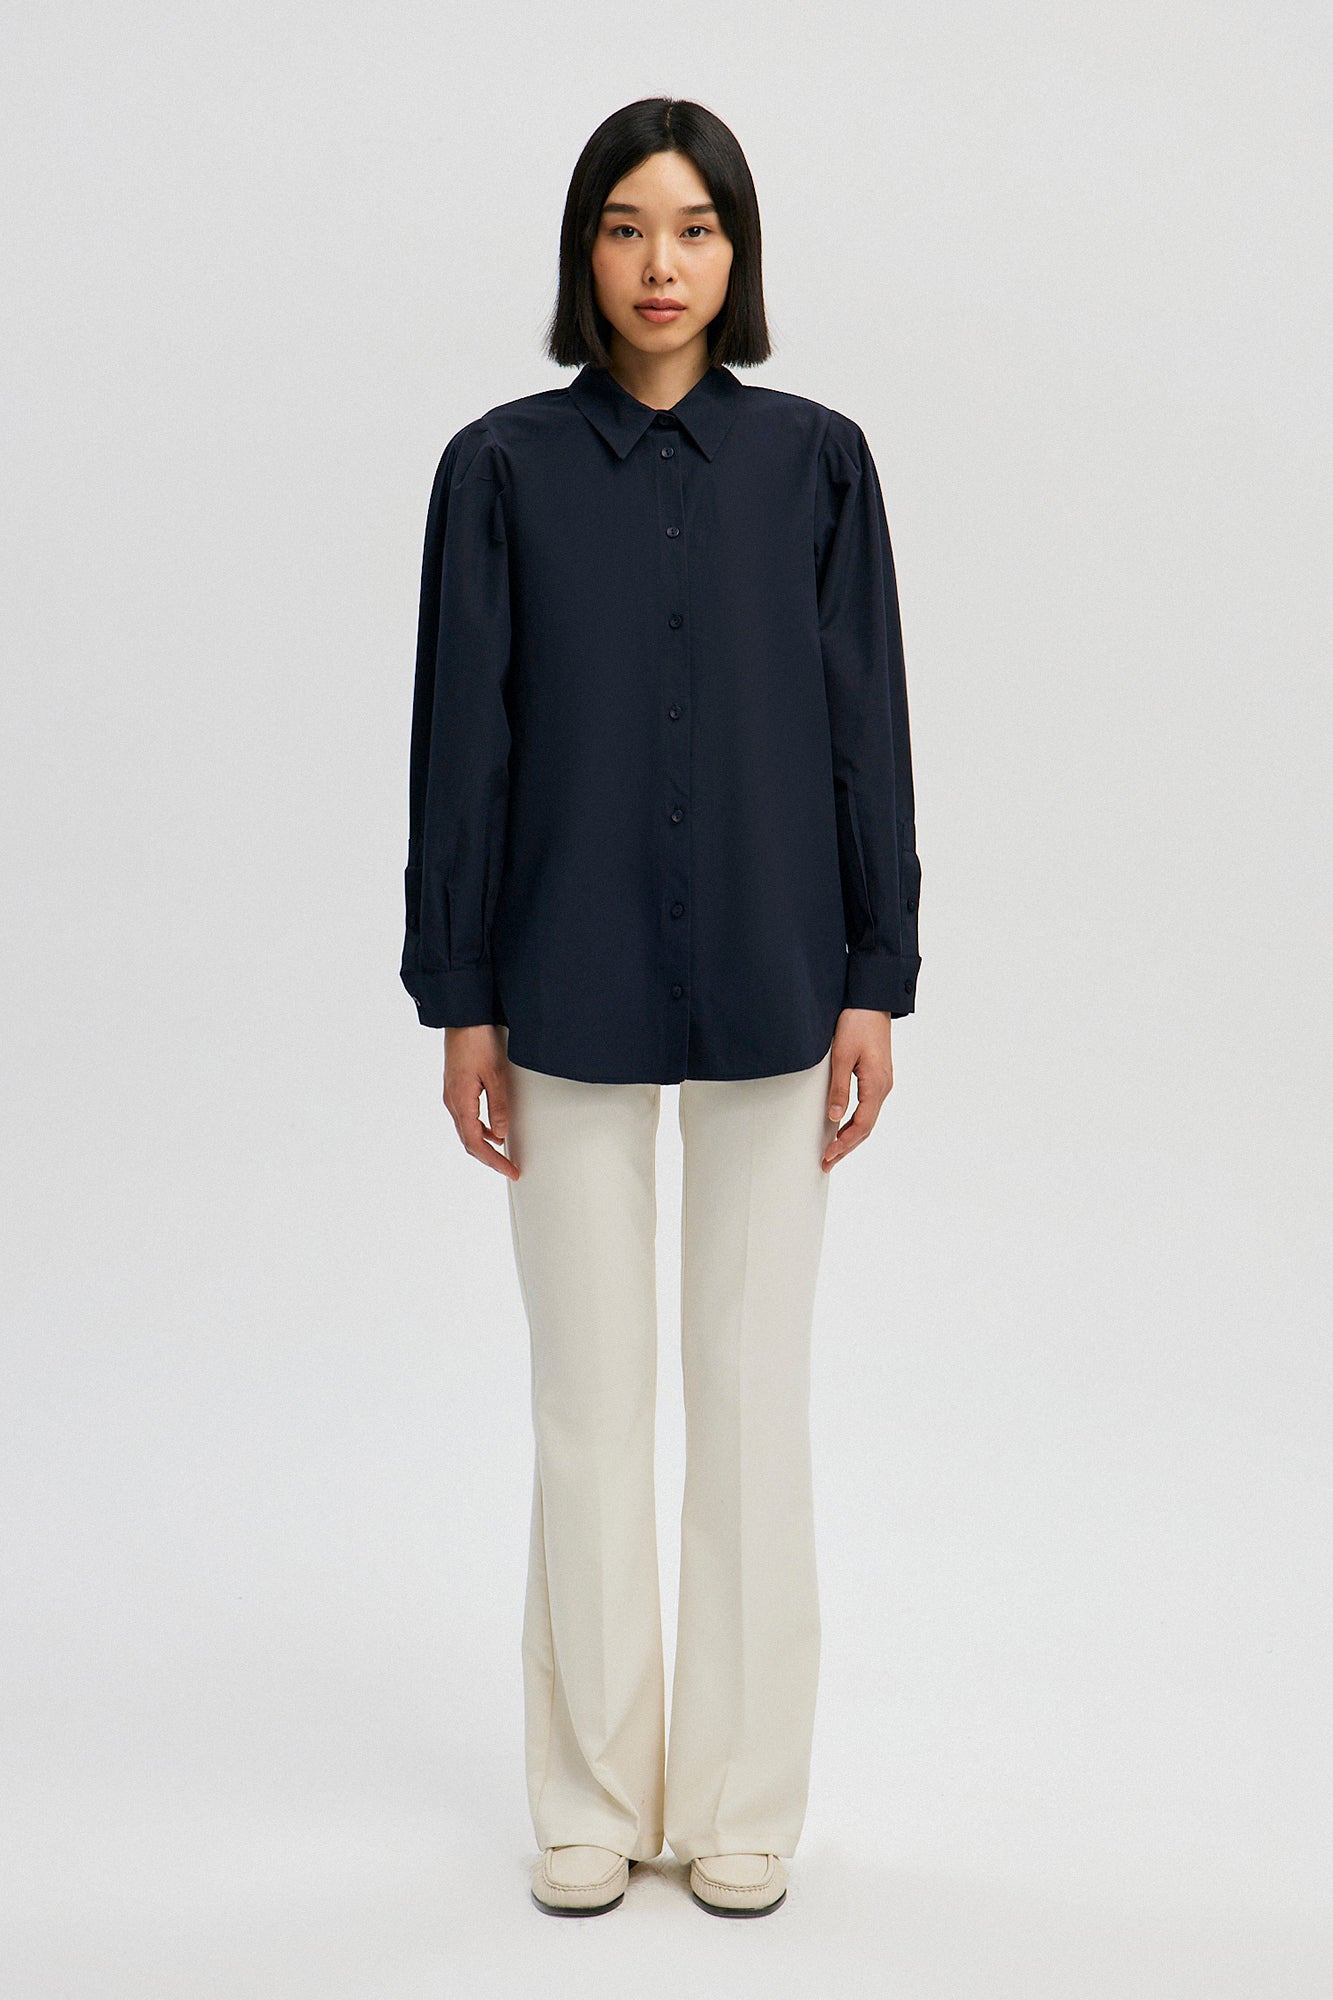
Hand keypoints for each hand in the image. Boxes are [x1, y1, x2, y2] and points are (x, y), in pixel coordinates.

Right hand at [443, 1025, 518, 1178]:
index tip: (510, 1170)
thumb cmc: (477, 1041)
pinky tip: (495, 1129)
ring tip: (504, 1154)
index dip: (494, 1160)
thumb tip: (502, 1133)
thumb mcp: (496, 1074)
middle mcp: (453, 1102)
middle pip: (469, 1141)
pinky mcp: (456, 1088)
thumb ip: (499, 1105)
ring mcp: (452, 1095)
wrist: (463, 1018)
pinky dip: (481, 1129)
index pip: (476, 1143)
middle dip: (490, 1158)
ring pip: (467, 1130)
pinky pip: (467, 1117)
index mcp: (461, 1101)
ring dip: (485, 1145)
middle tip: (510, 1168)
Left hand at [822, 1009, 893, 1171]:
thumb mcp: (842, 1056)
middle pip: (866, 1127)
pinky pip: (868, 1108)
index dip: (844, 1144)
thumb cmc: (857, 1023)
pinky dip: (855, 1123)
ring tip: (833, 1152)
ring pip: (868, 1119)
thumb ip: (839, 1088)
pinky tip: (843, 1127)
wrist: (871, 1000)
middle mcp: (883, 1087)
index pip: (861, 1125)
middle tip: (826, 1163)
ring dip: (851, 1137)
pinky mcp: (877, 1077)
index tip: (827, 1155)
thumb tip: (834, 1117)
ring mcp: (882, 1083)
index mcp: (876, 1085)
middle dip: (846, 1147)